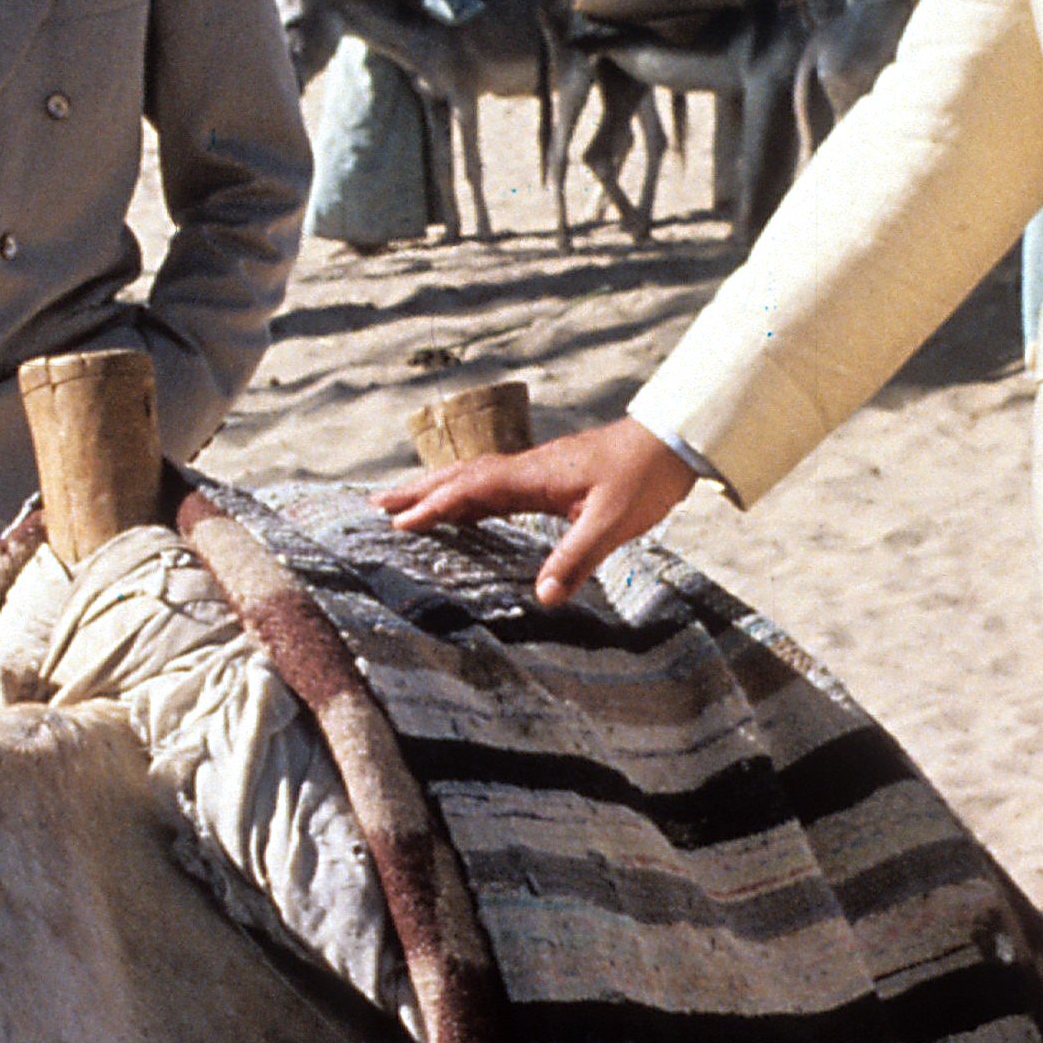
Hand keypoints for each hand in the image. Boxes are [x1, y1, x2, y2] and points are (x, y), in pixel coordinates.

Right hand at [378, 418, 701, 606]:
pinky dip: (465, 495)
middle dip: (416, 492)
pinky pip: (493, 484)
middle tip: (373, 505)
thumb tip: (541, 599)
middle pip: (459, 477)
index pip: (470, 489)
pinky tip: (462, 509)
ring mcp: (534, 471)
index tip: (397, 523)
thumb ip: (576, 558)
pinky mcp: (547, 476)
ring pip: (472, 477)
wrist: (669, 443)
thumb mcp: (612, 523)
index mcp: (532, 476)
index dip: (433, 506)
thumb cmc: (642, 479)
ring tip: (401, 504)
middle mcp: (525, 469)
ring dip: (435, 490)